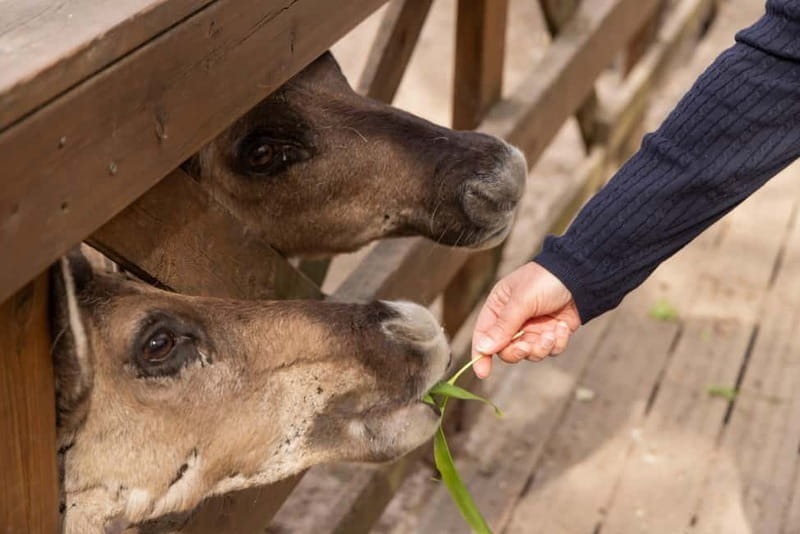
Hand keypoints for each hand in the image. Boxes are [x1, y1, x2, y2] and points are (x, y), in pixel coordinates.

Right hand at [471, 262, 580, 378]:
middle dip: (518, 351)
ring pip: (530, 353)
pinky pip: (550, 350)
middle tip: (527, 346)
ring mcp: (533, 328)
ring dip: (541, 347)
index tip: (483, 372)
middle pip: (506, 350)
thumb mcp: (520, 302)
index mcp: (498, 307)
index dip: (481, 354)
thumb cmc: (545, 280)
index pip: (483, 335)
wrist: (580, 274)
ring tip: (551, 333)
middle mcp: (513, 320)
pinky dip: (557, 342)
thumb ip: (503, 327)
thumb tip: (483, 348)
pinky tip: (563, 327)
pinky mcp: (552, 333)